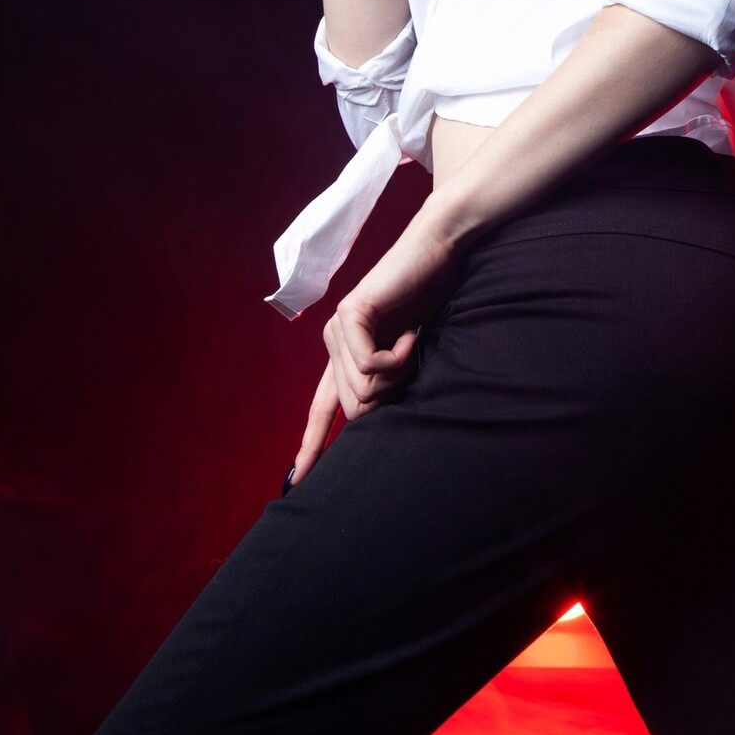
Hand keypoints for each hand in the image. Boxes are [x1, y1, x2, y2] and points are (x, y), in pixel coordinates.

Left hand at [289, 202, 467, 483]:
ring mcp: (338, 327)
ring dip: (400, 374)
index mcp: (345, 354)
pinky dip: (400, 357)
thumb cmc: (433, 299)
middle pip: (354, 409)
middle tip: (412, 362)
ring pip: (362, 391)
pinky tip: (410, 333)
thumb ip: (388, 381)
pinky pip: (371, 367)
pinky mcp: (350, 315)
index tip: (296, 482)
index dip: (311, 445)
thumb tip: (376, 419)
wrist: (439, 252)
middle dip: (391, 397)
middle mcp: (334, 341)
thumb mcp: (409, 352)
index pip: (322, 409)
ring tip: (412, 342)